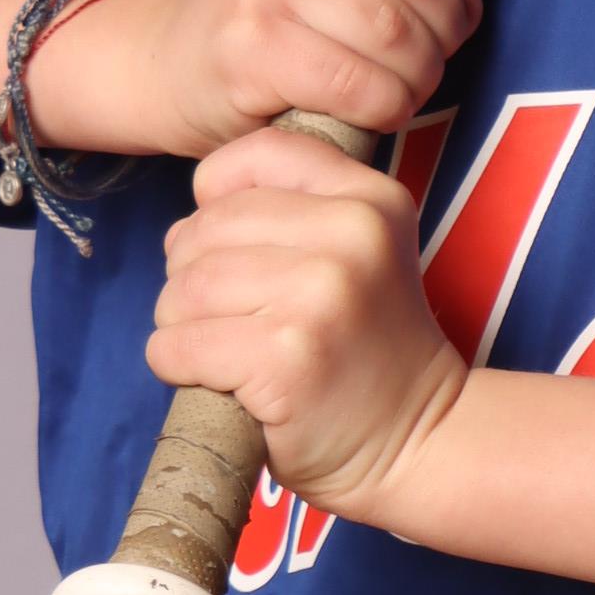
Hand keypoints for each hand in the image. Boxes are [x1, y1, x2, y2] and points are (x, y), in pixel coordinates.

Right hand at [55, 0, 474, 160]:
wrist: (170, 63)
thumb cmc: (269, 12)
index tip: (443, 0)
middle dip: (444, 33)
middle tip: (428, 60)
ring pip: (397, 33)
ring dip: (419, 77)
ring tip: (403, 88)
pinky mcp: (252, 46)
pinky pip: (361, 84)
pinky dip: (386, 107)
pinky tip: (374, 110)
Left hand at [151, 128, 467, 509]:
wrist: (417, 440)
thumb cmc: (365, 350)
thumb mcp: (358, 254)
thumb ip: (293, 212)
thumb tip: (185, 225)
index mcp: (371, 199)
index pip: (260, 154)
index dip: (217, 195)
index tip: (230, 245)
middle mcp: (351, 234)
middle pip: (204, 229)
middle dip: (190, 277)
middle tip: (226, 318)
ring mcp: (319, 295)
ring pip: (183, 288)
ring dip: (180, 326)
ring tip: (222, 350)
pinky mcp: (284, 357)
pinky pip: (178, 345)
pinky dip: (176, 366)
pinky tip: (216, 380)